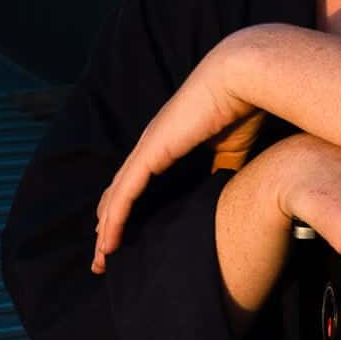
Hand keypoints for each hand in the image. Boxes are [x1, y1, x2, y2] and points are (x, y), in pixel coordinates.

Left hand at [92, 48, 257, 271]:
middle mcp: (151, 145)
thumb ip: (220, 172)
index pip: (138, 183)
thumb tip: (220, 195)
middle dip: (109, 225)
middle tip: (103, 257)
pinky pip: (125, 192)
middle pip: (119, 192)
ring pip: (116, 196)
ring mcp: (147, 147)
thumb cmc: (241, 109)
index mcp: (169, 144)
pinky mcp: (151, 151)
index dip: (128, 209)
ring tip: (100, 259)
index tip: (123, 236)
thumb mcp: (230, 151)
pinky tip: (107, 240)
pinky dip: (115, 218)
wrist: (240, 80)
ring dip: (106, 229)